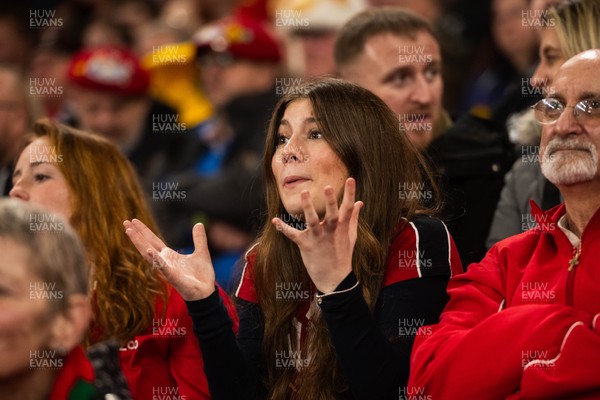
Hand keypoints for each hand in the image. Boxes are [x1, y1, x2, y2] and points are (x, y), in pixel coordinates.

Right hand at [123, 219, 215, 300]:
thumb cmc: (201, 275)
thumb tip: (198, 224)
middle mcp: (164, 261)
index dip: (143, 231)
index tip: (133, 220)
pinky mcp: (173, 277)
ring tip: (129, 231)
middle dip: (136, 234)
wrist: (206, 292)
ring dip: (139, 243)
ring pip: (149, 255)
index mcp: (169, 256)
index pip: (153, 240)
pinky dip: (156, 259)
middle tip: (125, 222)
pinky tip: (149, 251)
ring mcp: (167, 269)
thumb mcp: (201, 252)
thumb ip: (199, 239)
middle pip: (147, 245)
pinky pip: (163, 267)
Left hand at [272, 178, 362, 292]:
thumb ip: (353, 218)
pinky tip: (275, 220)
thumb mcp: (351, 236)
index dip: (350, 193)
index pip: (348, 208)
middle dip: (330, 201)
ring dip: (308, 207)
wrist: (334, 278)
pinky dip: (283, 228)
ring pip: (312, 221)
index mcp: (342, 227)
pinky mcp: (305, 245)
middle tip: (328, 186)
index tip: (351, 179)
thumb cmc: (343, 255)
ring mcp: (318, 238)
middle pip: (332, 214)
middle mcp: (330, 231)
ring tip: (304, 193)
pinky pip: (293, 235)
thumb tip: (359, 203)